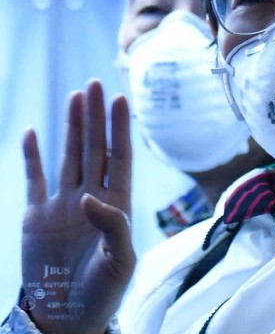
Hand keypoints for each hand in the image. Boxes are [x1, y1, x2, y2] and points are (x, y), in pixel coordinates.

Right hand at [21, 80, 134, 333]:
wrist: (67, 316)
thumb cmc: (104, 292)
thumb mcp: (120, 261)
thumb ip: (113, 226)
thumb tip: (90, 196)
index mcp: (118, 205)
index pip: (121, 157)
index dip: (120, 129)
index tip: (122, 99)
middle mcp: (92, 198)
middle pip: (94, 148)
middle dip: (95, 117)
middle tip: (95, 84)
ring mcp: (63, 205)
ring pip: (68, 156)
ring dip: (71, 127)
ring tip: (75, 97)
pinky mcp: (36, 217)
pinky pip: (34, 179)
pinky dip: (32, 157)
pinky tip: (32, 132)